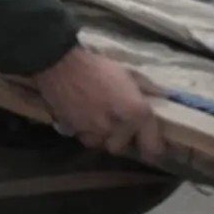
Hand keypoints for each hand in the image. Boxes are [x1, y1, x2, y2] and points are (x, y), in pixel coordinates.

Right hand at [32, 46, 158, 156]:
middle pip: (119, 147)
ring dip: (98, 135)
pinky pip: (81, 134)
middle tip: (115, 125)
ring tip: (94, 120)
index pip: (152, 147)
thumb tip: (140, 115)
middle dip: (117, 138)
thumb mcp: (126, 79)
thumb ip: (135, 102)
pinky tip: (79, 115)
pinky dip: (82, 129)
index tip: (150, 149)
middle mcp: (118, 127)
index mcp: (137, 113)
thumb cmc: (97, 65)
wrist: (60, 63)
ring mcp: (94, 131)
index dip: (152, 149)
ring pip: (98, 142)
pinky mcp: (73, 130)